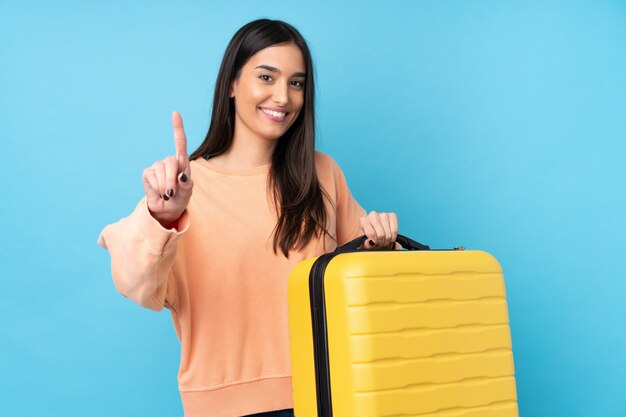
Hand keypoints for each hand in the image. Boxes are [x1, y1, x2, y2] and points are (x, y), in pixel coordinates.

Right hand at [142, 111, 193, 227]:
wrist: (167, 209)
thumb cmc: (180, 199)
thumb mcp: (187, 193)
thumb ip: (187, 185)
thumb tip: (182, 176)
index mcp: (182, 162)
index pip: (180, 142)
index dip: (177, 127)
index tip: (175, 113)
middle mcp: (169, 161)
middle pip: (170, 163)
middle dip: (172, 180)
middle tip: (172, 193)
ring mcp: (157, 166)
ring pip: (161, 172)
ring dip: (165, 187)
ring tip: (167, 194)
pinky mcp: (147, 173)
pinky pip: (152, 178)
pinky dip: (157, 189)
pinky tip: (159, 192)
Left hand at [359, 211, 397, 248]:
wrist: (376, 231)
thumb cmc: (369, 237)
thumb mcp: (364, 242)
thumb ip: (366, 244)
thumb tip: (371, 242)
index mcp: (363, 220)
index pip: (371, 233)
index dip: (374, 242)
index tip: (375, 244)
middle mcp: (373, 215)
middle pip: (381, 234)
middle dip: (381, 243)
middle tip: (380, 244)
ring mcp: (383, 214)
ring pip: (388, 234)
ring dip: (387, 241)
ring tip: (384, 242)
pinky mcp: (392, 215)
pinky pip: (395, 230)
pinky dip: (393, 237)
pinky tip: (390, 238)